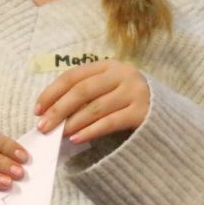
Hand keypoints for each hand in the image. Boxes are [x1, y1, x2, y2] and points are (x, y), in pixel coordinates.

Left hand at [35, 60, 151, 143]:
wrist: (166, 113)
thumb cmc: (127, 101)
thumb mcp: (108, 88)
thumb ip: (85, 94)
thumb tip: (50, 113)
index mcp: (109, 65)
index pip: (73, 76)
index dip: (52, 92)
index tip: (37, 109)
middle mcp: (123, 75)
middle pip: (82, 91)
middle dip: (59, 109)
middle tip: (43, 126)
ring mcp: (134, 92)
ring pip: (95, 107)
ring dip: (73, 122)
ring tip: (59, 134)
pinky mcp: (142, 112)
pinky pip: (110, 122)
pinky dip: (91, 131)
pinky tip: (77, 139)